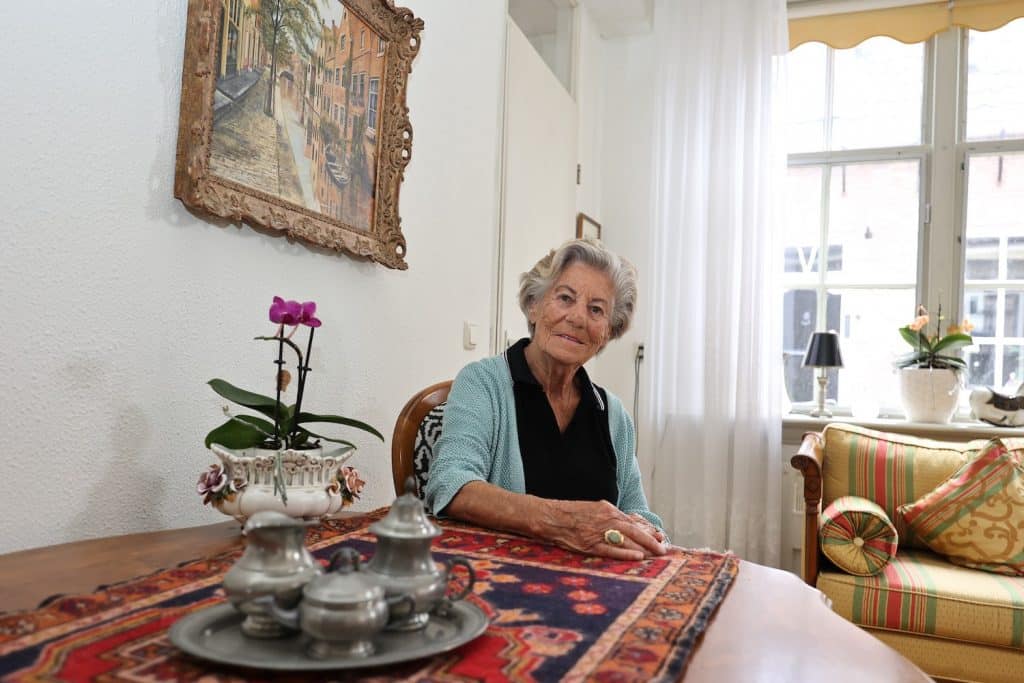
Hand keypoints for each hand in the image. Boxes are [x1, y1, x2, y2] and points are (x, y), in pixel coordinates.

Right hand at [539, 499, 666, 560]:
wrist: (549, 517)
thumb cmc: (571, 514)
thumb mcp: (594, 510)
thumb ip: (610, 517)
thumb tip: (628, 524)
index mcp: (608, 510)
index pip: (633, 521)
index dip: (648, 530)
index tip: (660, 537)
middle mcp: (606, 519)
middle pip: (635, 530)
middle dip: (651, 541)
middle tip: (664, 549)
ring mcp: (598, 532)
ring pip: (627, 540)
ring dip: (644, 548)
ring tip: (657, 555)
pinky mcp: (590, 545)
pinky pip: (611, 550)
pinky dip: (625, 553)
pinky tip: (638, 557)